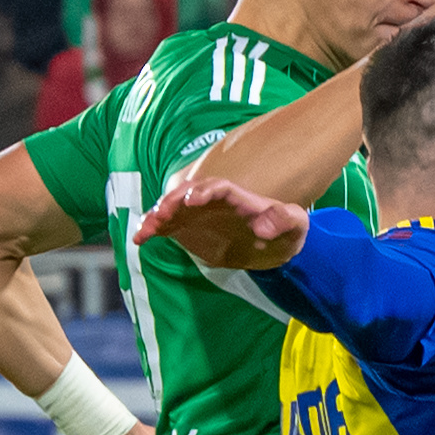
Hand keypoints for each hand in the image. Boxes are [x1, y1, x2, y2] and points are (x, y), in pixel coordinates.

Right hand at [134, 176, 311, 269]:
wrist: (272, 247)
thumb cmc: (286, 231)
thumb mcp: (295, 225)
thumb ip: (285, 220)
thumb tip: (264, 227)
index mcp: (236, 196)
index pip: (218, 187)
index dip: (204, 190)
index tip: (192, 199)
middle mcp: (212, 200)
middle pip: (188, 193)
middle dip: (173, 201)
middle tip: (161, 213)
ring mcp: (196, 214)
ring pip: (172, 208)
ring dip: (157, 215)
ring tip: (145, 228)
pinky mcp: (186, 229)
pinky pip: (165, 227)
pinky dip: (151, 230)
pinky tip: (139, 240)